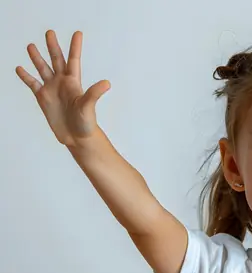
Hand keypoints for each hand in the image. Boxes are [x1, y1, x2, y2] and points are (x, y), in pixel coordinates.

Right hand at [16, 30, 109, 146]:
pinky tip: (20, 68)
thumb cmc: (86, 122)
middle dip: (53, 46)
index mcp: (74, 82)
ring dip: (37, 58)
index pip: (74, 60)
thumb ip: (94, 93)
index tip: (78, 33)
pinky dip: (26, 76)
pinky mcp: (43, 98)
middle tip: (50, 32)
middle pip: (57, 60)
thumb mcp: (89, 106)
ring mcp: (52, 89)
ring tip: (31, 45)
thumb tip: (107, 83)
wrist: (77, 137)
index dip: (75, 46)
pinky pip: (32, 83)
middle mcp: (62, 83)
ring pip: (43, 69)